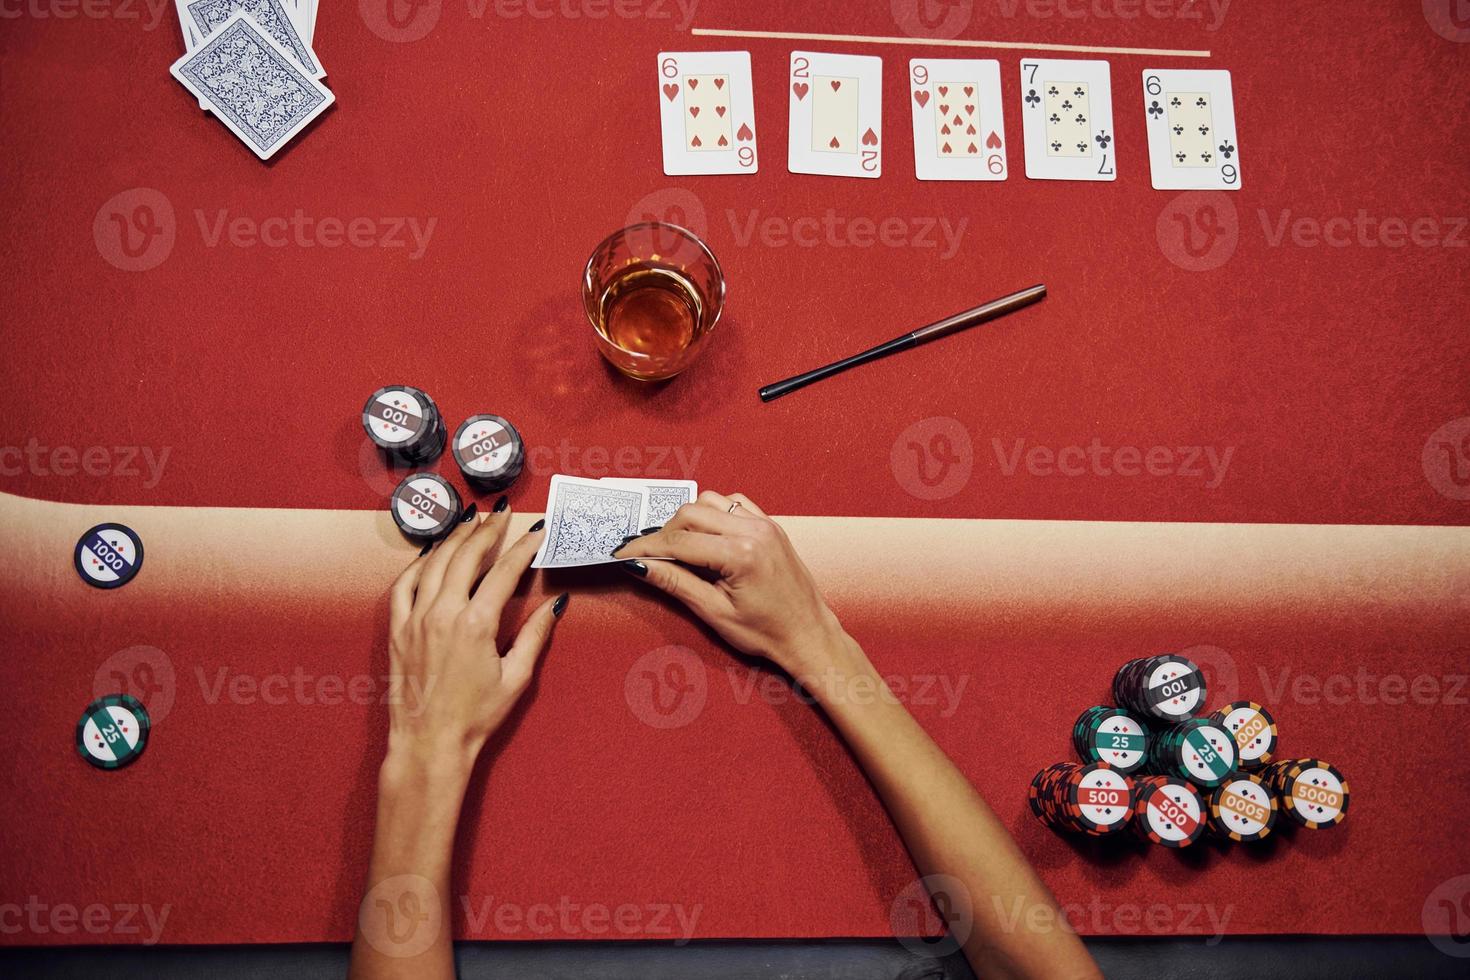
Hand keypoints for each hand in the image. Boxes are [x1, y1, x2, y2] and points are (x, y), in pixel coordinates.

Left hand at [387, 501, 565, 774]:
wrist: (430, 742)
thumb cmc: (475, 717)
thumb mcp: (516, 678)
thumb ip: (535, 635)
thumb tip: (555, 604)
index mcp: (476, 624)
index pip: (504, 571)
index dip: (523, 548)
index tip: (536, 532)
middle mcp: (443, 614)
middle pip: (467, 556)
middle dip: (488, 530)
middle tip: (502, 514)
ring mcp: (416, 620)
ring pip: (434, 563)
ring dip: (454, 538)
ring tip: (471, 522)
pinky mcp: (398, 631)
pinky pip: (405, 585)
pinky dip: (419, 564)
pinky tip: (431, 554)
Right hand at [612, 491, 849, 678]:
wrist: (808, 634)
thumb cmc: (766, 632)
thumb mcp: (714, 612)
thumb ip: (676, 583)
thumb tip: (639, 566)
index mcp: (741, 554)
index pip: (679, 541)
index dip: (646, 548)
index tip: (624, 554)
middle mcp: (754, 530)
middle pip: (691, 513)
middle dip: (665, 533)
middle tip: (651, 557)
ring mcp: (765, 523)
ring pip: (710, 501)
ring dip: (688, 520)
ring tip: (680, 549)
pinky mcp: (771, 524)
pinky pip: (733, 503)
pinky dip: (713, 513)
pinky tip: (707, 537)